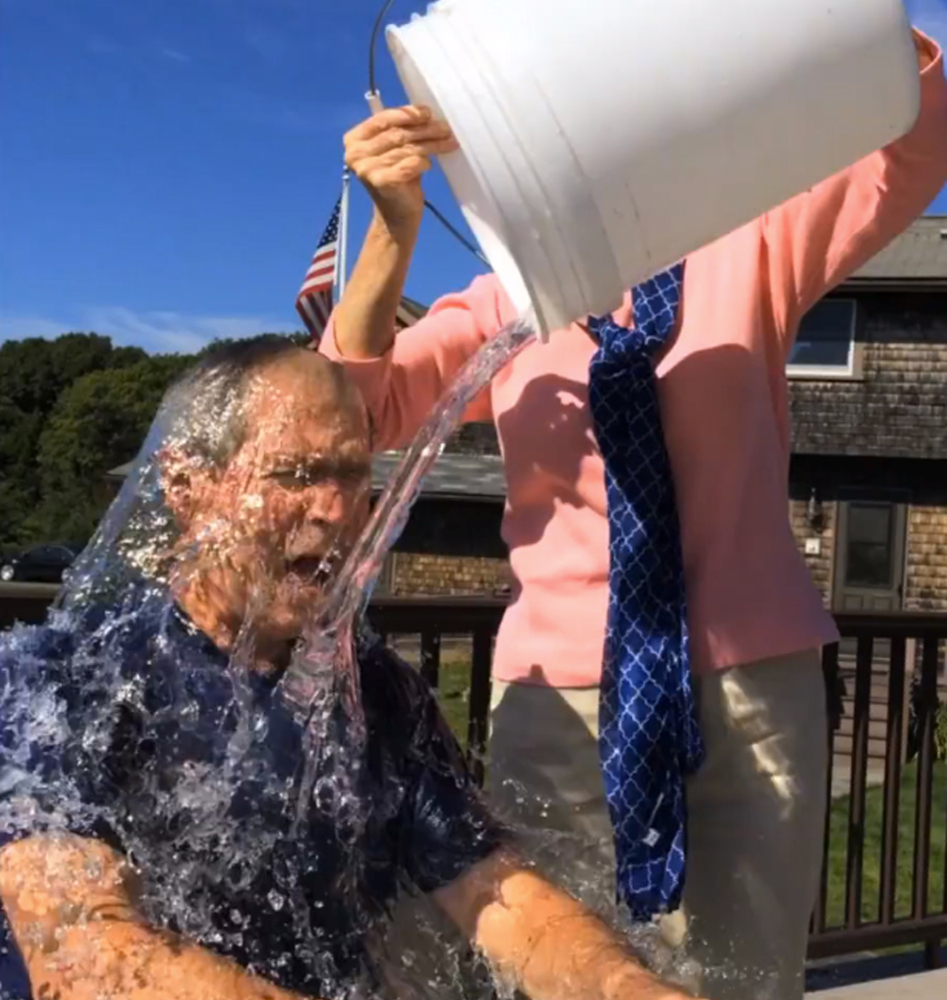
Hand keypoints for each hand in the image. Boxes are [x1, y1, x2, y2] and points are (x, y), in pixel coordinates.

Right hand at [344, 105, 457, 238]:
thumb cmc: (398, 179)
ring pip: (406, 148)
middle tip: (445, 129)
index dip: (407, 113)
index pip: (382, 119)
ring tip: (448, 142)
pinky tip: (428, 165)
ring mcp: (367, 169)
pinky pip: (410, 164)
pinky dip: (423, 163)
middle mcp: (356, 154)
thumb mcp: (395, 150)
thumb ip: (401, 131)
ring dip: (431, 145)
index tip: (427, 113)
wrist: (397, 216)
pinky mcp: (382, 182)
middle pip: (397, 133)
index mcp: (354, 140)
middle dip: (425, 129)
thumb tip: (425, 112)